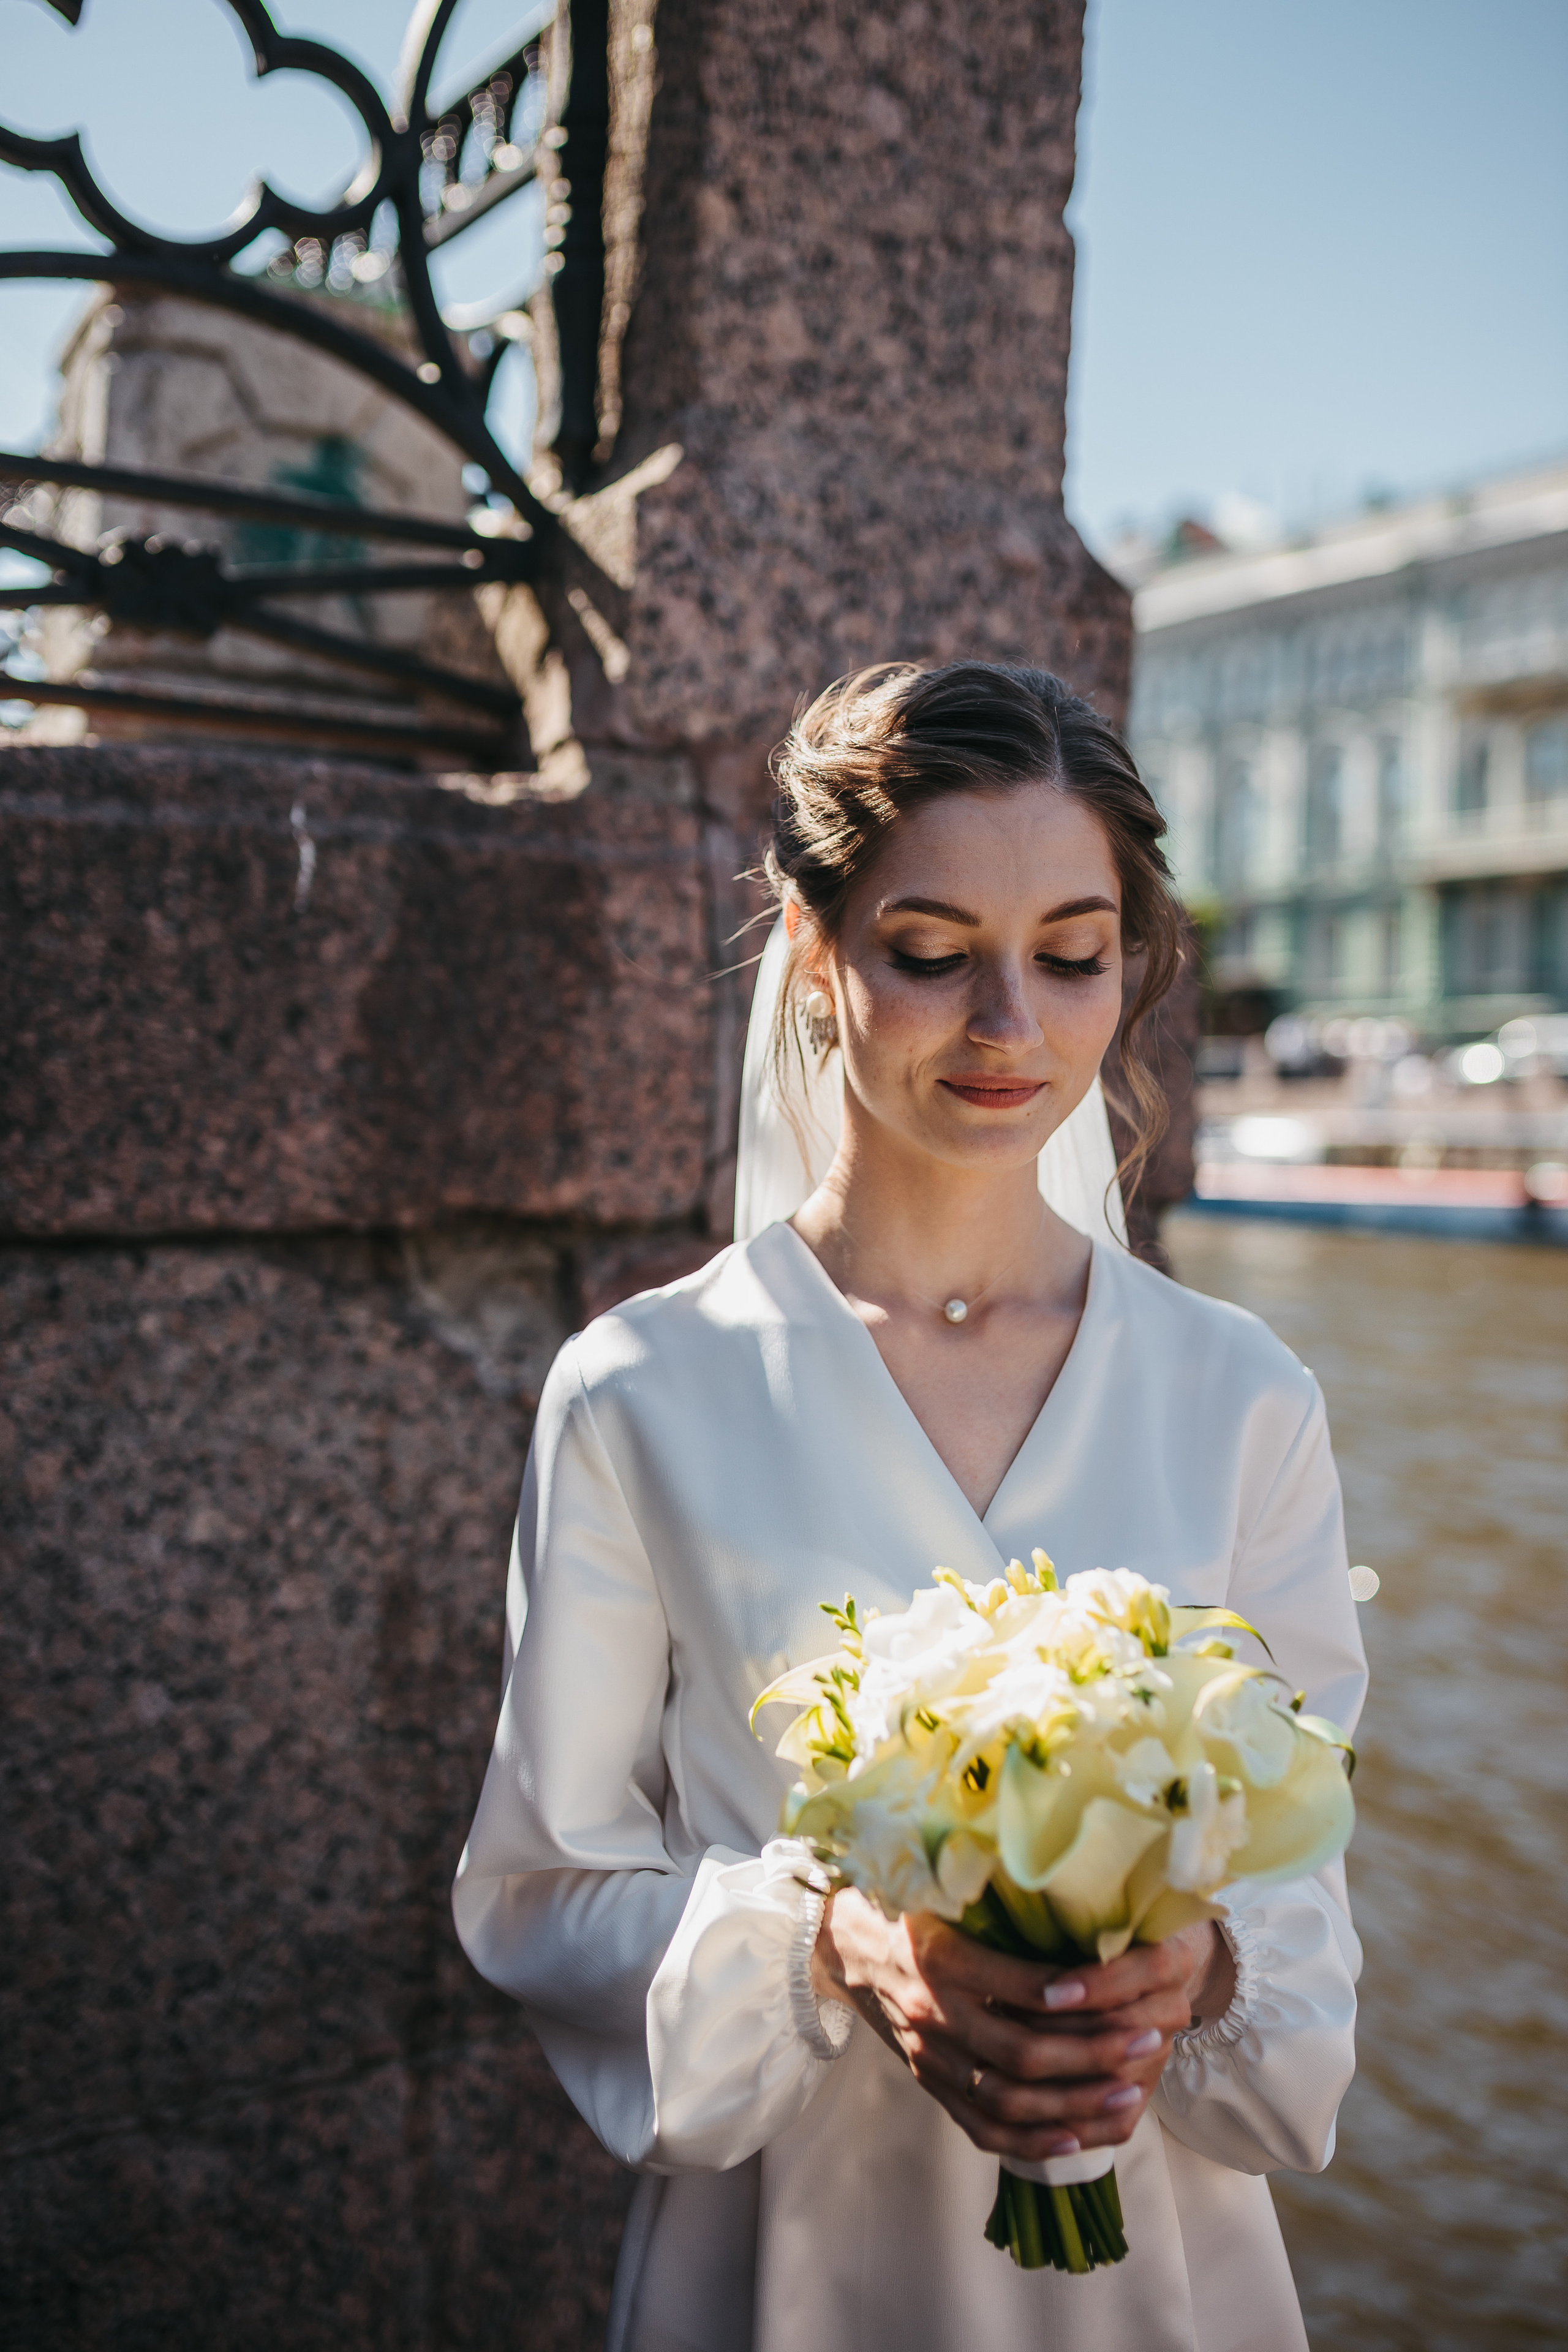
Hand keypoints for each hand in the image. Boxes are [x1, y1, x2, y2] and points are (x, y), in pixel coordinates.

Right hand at [812, 1892, 1234, 2163]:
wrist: (847, 1944)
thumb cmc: (911, 1904)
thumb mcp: (947, 1887)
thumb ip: (1000, 1901)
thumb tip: (1078, 1894)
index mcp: (941, 1956)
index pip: (1018, 1988)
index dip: (1076, 1998)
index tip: (1127, 1996)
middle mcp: (934, 2012)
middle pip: (1023, 2054)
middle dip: (1094, 2055)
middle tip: (1148, 2044)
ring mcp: (930, 2056)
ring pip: (1009, 2100)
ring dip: (1074, 2104)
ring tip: (1129, 2095)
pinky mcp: (929, 2083)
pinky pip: (981, 2128)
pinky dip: (1030, 2142)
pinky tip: (1075, 2139)